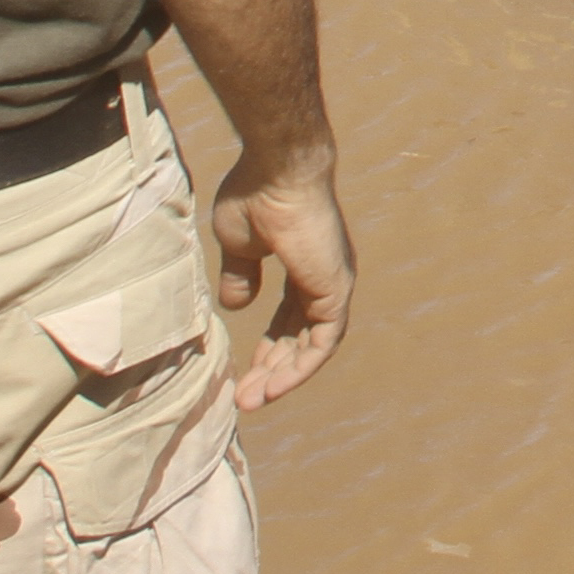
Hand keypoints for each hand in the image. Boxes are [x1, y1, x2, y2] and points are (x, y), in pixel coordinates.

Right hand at [211, 148, 356, 408]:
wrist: (276, 172)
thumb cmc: (255, 196)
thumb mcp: (239, 245)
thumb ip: (240, 275)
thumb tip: (236, 305)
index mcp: (305, 263)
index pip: (291, 316)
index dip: (269, 345)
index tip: (245, 371)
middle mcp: (325, 275)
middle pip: (301, 335)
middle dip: (272, 368)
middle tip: (244, 396)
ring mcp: (334, 283)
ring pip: (313, 344)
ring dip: (284, 376)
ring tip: (251, 401)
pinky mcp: (337, 290)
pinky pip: (324, 342)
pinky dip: (301, 368)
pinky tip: (274, 388)